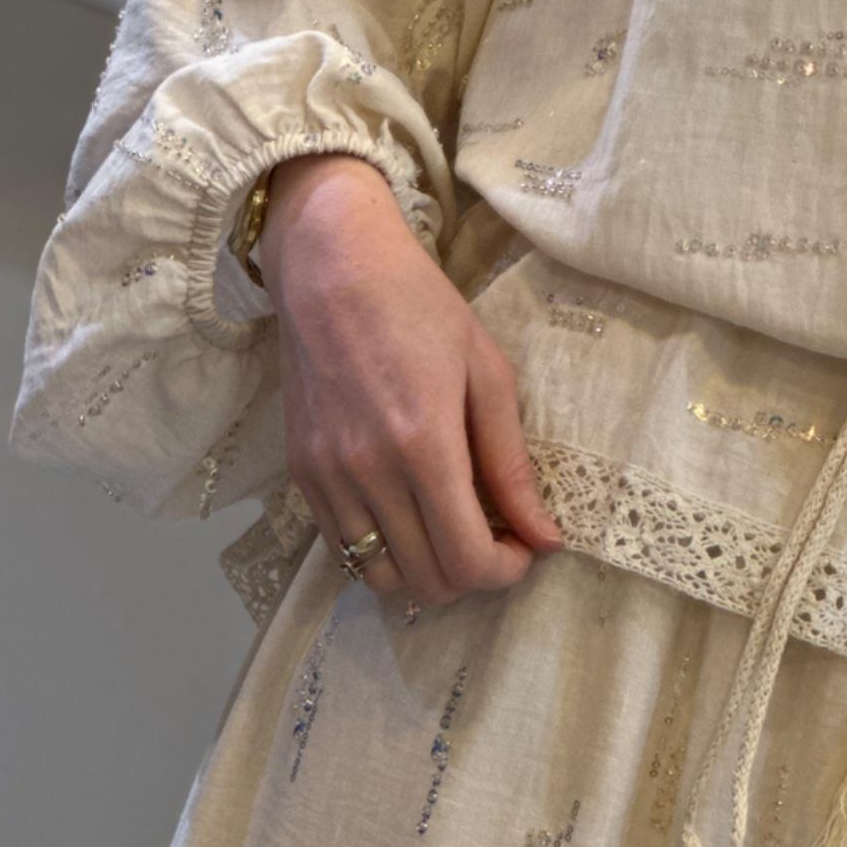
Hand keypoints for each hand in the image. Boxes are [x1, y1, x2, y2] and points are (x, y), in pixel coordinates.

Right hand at [258, 152, 566, 607]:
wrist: (332, 266)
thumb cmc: (420, 307)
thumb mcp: (488, 375)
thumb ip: (512, 465)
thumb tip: (545, 537)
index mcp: (423, 445)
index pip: (466, 560)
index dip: (505, 571)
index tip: (525, 548)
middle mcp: (368, 472)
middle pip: (426, 580)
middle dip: (474, 573)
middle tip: (498, 537)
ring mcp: (326, 478)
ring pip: (381, 577)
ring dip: (427, 571)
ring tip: (453, 530)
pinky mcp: (301, 473)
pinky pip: (344, 548)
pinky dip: (384, 550)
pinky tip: (410, 513)